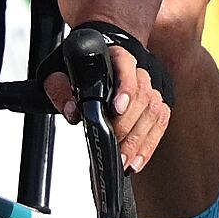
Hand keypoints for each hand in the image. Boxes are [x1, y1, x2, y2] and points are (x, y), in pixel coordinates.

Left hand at [47, 20, 174, 174]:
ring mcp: (151, 87)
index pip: (126, 66)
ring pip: (154, 112)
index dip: (125, 88)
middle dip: (128, 127)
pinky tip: (137, 161)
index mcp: (115, 56)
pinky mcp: (156, 104)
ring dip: (140, 140)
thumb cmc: (77, 68)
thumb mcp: (57, 73)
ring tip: (124, 160)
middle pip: (143, 96)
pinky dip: (149, 145)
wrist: (93, 61)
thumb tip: (73, 112)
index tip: (117, 108)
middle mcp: (138, 70)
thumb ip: (59, 90)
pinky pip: (161, 124)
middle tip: (114, 146)